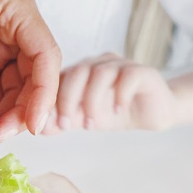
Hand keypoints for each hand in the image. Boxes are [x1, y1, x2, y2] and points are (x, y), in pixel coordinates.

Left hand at [46, 53, 177, 131]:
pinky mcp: (143, 71)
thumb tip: (39, 128)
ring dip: (91, 100)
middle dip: (68, 99)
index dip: (50, 99)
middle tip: (66, 124)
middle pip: (77, 71)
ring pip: (101, 73)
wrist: (153, 113)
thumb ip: (62, 121)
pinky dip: (119, 95)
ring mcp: (121, 65)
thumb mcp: (85, 119)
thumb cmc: (116, 112)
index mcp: (81, 71)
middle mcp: (99, 63)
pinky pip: (129, 76)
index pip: (59, 77)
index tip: (44, 123)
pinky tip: (117, 112)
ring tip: (90, 124)